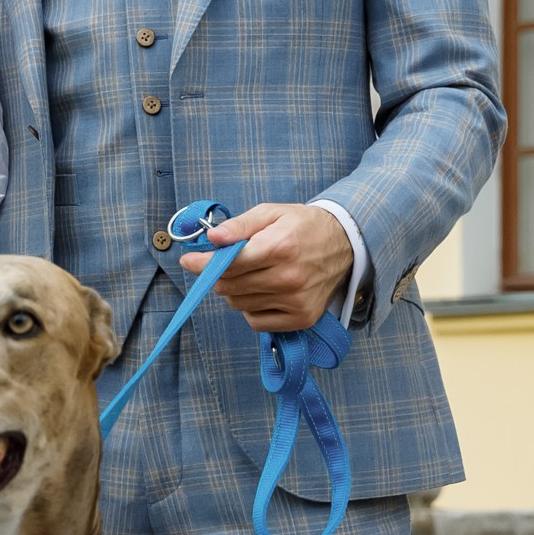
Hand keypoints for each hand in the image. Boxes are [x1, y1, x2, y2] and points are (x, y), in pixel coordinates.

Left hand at [178, 202, 352, 334]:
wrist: (344, 244)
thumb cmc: (302, 226)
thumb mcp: (271, 213)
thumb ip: (240, 225)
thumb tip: (212, 238)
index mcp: (280, 247)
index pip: (229, 264)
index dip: (203, 263)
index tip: (189, 261)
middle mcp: (289, 278)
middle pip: (230, 287)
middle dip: (218, 275)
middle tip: (222, 263)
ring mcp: (296, 301)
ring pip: (239, 305)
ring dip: (235, 291)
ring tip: (250, 274)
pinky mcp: (301, 318)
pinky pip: (256, 321)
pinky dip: (250, 308)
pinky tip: (262, 291)